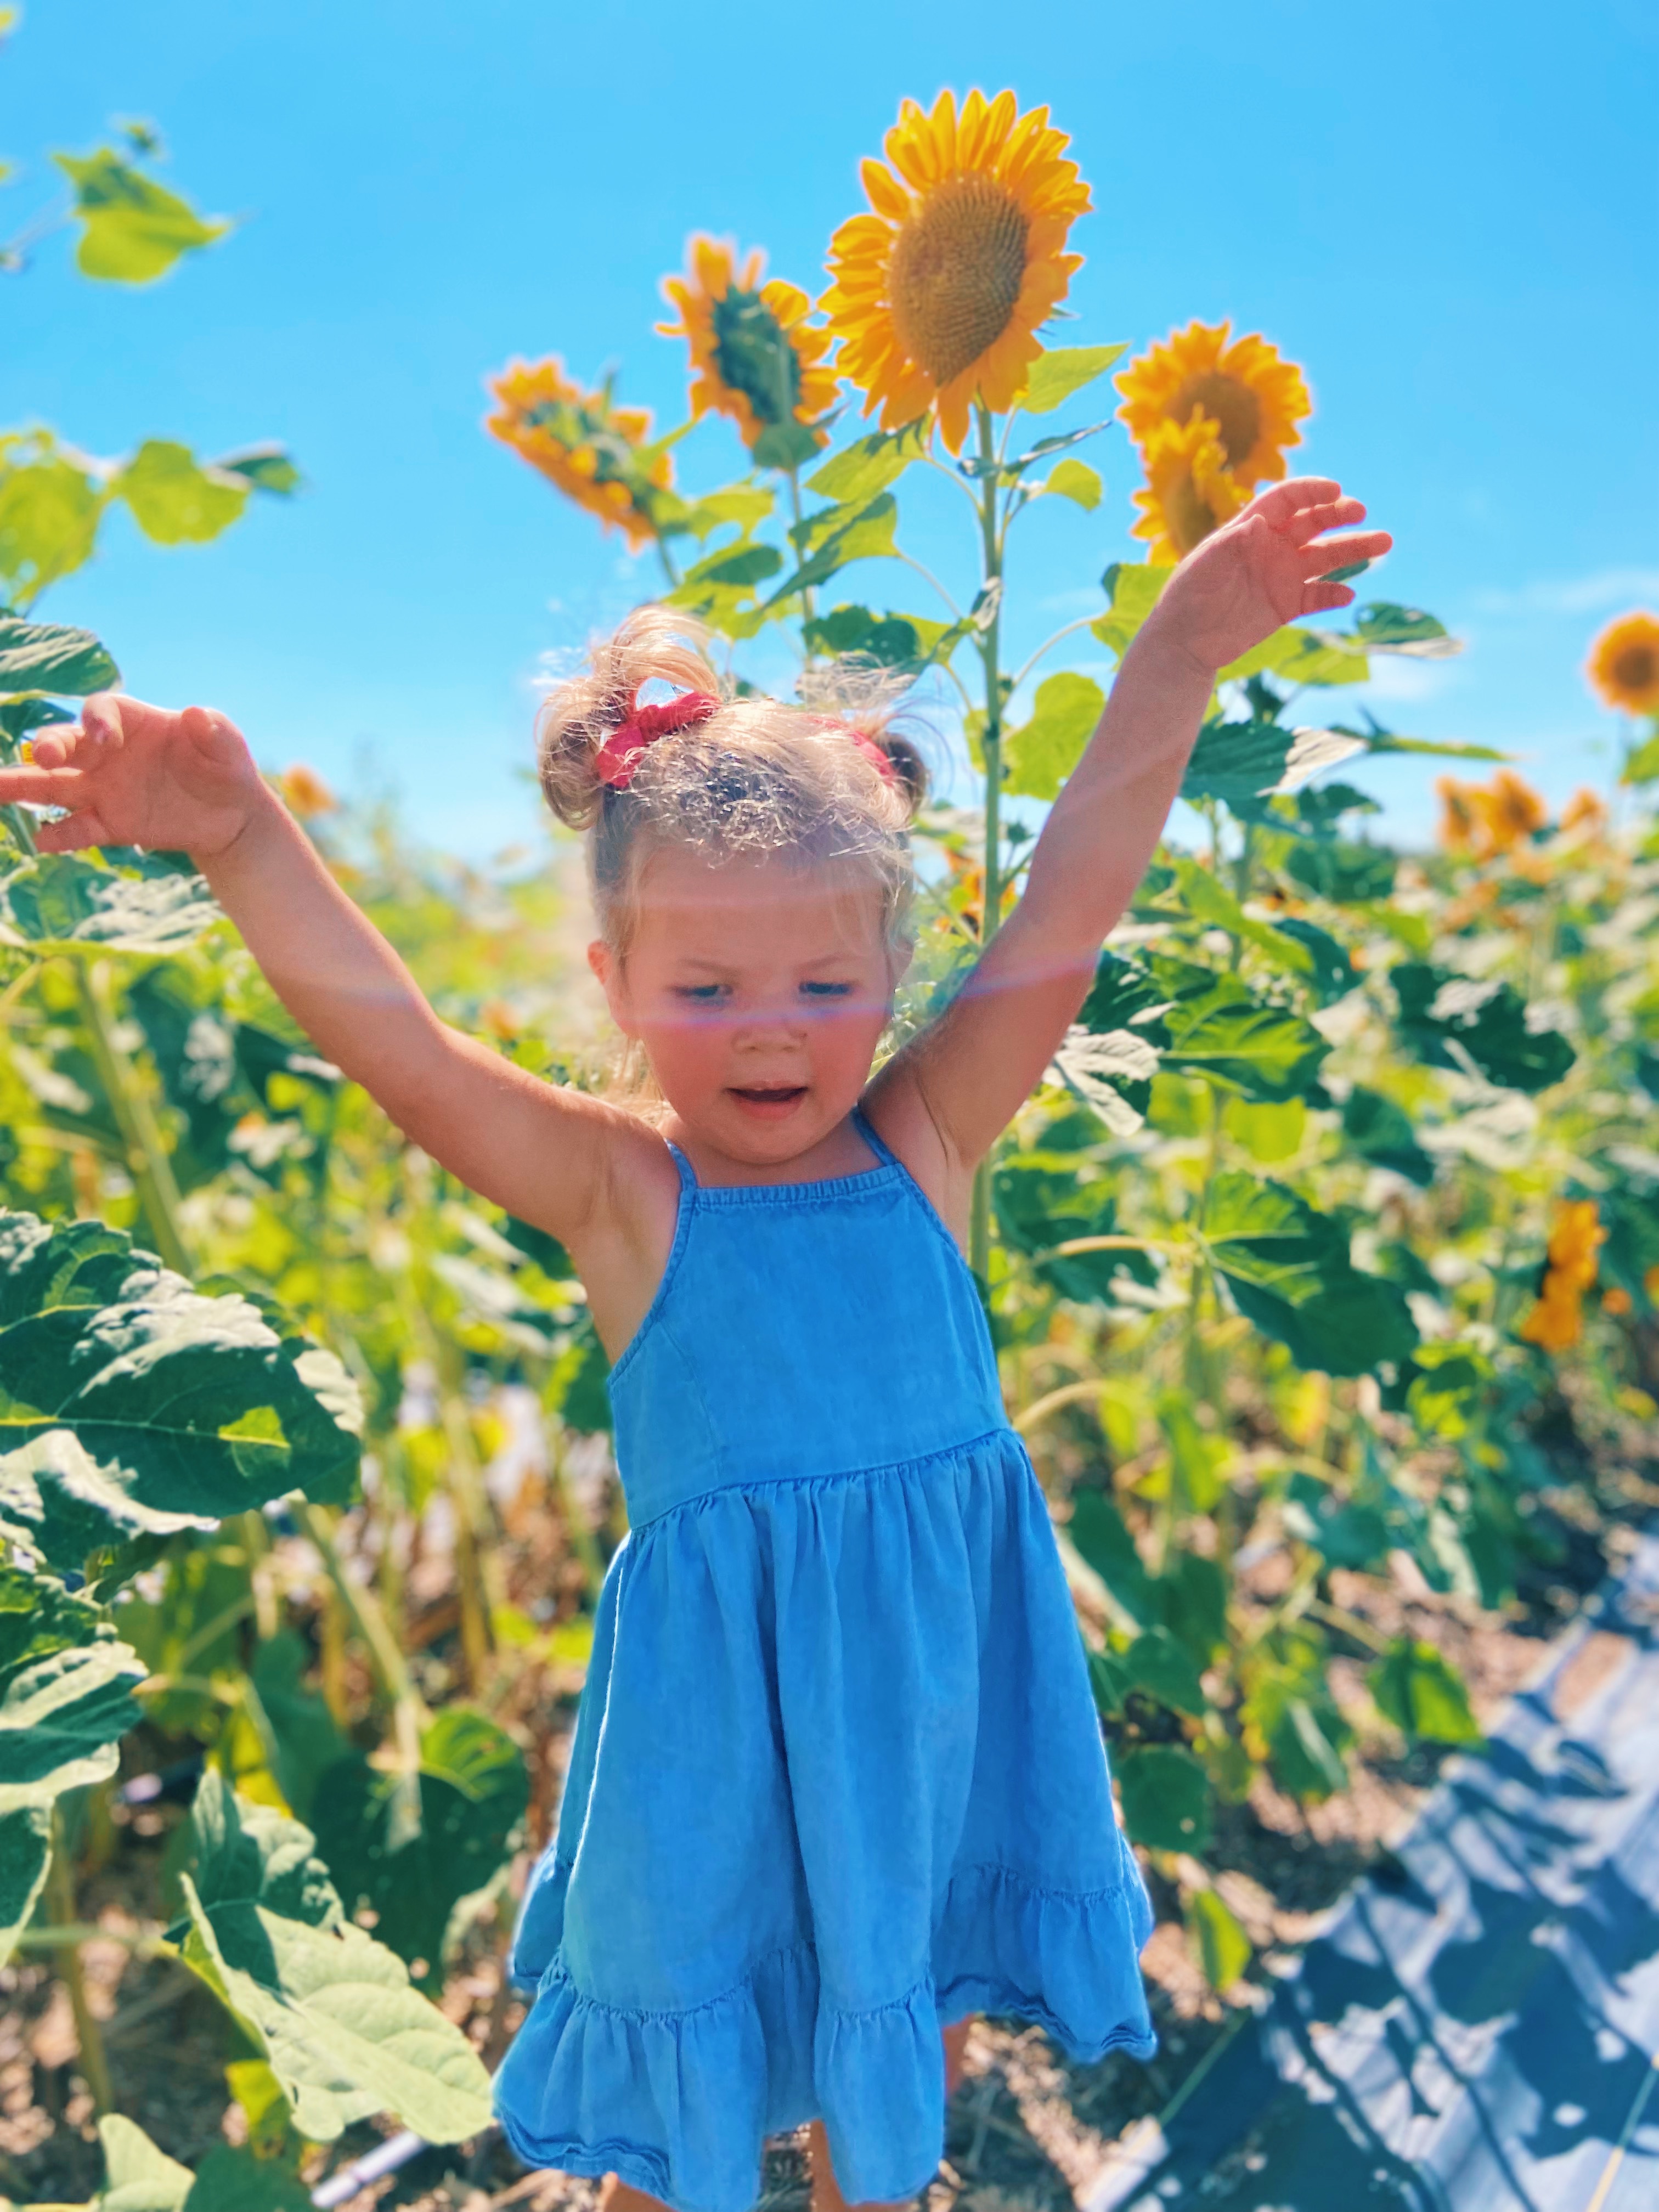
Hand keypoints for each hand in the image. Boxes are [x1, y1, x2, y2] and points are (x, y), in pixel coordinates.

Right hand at [0, 694, 266, 857]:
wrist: (231, 816)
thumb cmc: (226, 768)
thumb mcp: (229, 747)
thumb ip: (215, 730)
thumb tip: (194, 715)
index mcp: (133, 722)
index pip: (101, 711)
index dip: (97, 720)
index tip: (106, 738)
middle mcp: (107, 753)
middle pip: (65, 743)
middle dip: (49, 746)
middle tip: (42, 757)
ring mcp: (104, 788)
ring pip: (55, 785)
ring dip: (22, 787)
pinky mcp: (111, 823)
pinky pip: (78, 828)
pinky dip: (60, 835)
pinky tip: (40, 842)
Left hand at [1146, 477, 1392, 675]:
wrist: (1183, 643)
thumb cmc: (1186, 597)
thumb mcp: (1204, 568)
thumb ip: (1230, 545)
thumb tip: (1257, 524)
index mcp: (1251, 529)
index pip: (1288, 500)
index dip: (1311, 491)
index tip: (1335, 491)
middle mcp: (1272, 548)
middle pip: (1314, 522)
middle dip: (1340, 514)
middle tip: (1361, 513)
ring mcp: (1282, 576)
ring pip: (1326, 557)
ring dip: (1354, 550)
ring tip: (1383, 544)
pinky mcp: (1287, 605)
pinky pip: (1318, 595)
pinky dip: (1334, 594)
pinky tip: (1347, 595)